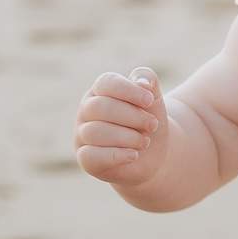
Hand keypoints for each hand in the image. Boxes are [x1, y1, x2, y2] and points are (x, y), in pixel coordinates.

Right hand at [75, 69, 168, 185]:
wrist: (154, 154)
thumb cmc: (149, 122)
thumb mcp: (153, 98)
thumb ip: (148, 79)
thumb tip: (141, 82)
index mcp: (100, 91)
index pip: (106, 83)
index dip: (129, 90)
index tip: (150, 101)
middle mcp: (87, 110)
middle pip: (101, 107)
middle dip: (132, 116)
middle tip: (152, 125)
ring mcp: (83, 135)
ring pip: (95, 131)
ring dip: (128, 137)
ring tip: (145, 142)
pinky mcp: (86, 159)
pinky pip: (91, 156)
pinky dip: (116, 155)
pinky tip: (134, 155)